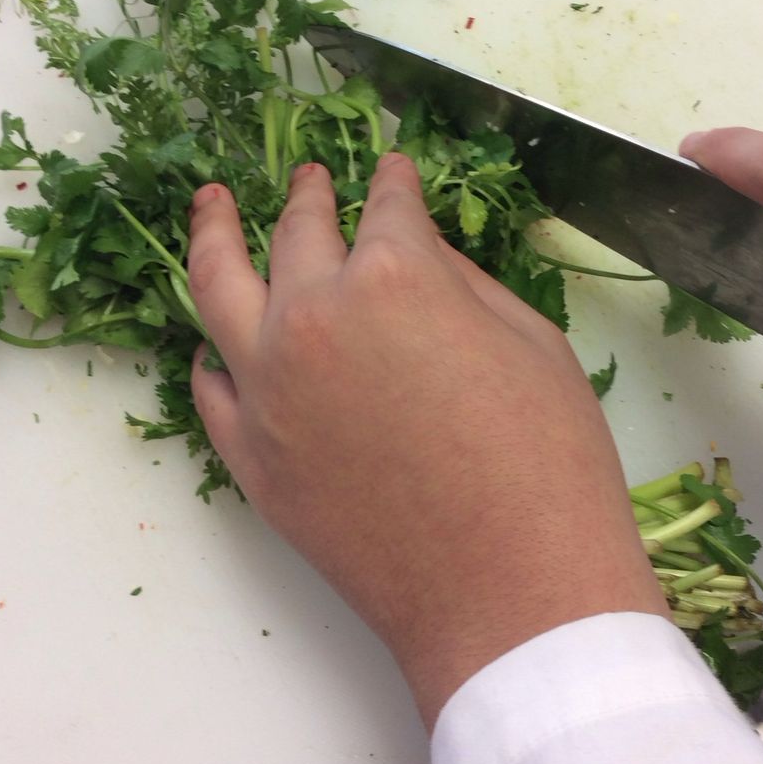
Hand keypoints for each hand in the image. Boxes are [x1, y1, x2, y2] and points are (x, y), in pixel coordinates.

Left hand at [188, 153, 666, 727]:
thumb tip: (418, 256)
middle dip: (309, 195)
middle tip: (311, 177)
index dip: (391, 181)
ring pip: (217, 288)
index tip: (390, 168)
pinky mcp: (249, 457)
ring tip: (211, 203)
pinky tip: (216, 338)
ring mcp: (268, 389)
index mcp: (395, 277)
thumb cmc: (551, 465)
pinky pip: (212, 386)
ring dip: (214, 233)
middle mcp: (314, 317)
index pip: (385, 206)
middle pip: (297, 233)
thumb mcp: (534, 344)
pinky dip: (214, 351)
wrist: (513, 595)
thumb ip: (461, 283)